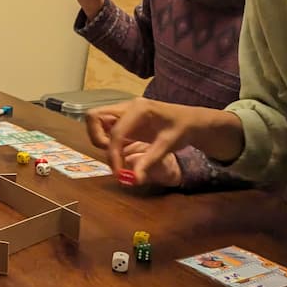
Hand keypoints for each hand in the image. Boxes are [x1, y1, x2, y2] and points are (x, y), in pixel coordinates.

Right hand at [85, 98, 243, 183]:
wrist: (192, 121)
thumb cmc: (183, 129)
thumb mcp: (168, 145)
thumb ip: (148, 162)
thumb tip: (133, 179)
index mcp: (138, 108)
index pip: (114, 132)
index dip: (113, 154)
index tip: (119, 173)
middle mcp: (126, 107)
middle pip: (94, 117)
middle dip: (98, 139)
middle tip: (113, 156)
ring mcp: (123, 112)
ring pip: (96, 122)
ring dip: (101, 140)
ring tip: (117, 156)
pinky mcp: (123, 120)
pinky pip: (105, 128)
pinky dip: (107, 141)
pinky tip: (121, 152)